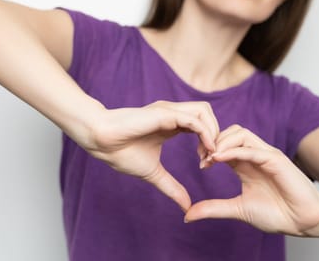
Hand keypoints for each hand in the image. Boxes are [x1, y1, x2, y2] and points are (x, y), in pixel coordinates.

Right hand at [84, 100, 218, 211]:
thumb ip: (171, 187)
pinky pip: (194, 119)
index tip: (205, 164)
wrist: (102, 142)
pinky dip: (205, 133)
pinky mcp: (165, 114)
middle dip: (216, 135)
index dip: (209, 142)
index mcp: (171, 124)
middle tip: (210, 159)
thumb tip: (186, 206)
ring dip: (213, 132)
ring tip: (209, 154)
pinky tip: (206, 150)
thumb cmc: (121, 153)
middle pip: (207, 115)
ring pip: (204, 111)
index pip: (201, 125)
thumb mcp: (153, 173)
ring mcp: (169, 112)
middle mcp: (173, 114)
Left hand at [185, 125, 318, 235]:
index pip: (225, 144)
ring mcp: (266, 155)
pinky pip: (253, 149)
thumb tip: (188, 215)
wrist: (302, 222)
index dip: (209, 149)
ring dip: (223, 142)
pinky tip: (219, 159)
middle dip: (213, 140)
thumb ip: (214, 208)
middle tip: (203, 157)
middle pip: (231, 132)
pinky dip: (234, 151)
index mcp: (246, 164)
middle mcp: (255, 155)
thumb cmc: (276, 214)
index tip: (201, 164)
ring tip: (210, 157)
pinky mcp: (276, 160)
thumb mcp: (238, 210)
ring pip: (241, 133)